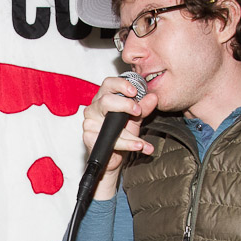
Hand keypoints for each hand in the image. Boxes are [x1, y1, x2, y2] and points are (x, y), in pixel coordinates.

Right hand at [82, 75, 156, 198]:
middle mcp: (94, 108)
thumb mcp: (135, 118)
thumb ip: (143, 108)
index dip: (121, 85)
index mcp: (104, 98)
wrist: (113, 156)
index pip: (109, 84)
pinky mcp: (88, 137)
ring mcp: (89, 123)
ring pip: (108, 122)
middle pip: (105, 100)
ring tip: (142, 140)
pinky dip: (126, 144)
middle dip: (124, 105)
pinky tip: (137, 146)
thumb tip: (153, 97)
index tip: (134, 91)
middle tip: (137, 111)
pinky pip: (109, 140)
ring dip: (128, 133)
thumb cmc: (121, 134)